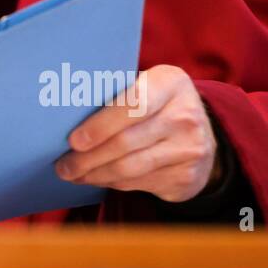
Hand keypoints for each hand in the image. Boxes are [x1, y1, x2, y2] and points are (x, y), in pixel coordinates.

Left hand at [54, 64, 219, 202]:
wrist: (205, 135)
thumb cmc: (159, 104)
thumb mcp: (148, 85)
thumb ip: (117, 92)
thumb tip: (65, 114)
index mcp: (170, 83)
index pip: (133, 105)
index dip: (100, 125)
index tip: (74, 140)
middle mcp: (185, 116)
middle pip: (126, 142)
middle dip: (87, 158)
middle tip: (62, 165)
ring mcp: (189, 150)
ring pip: (129, 168)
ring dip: (94, 174)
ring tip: (72, 174)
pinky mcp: (186, 177)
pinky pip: (138, 183)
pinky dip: (111, 183)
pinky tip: (95, 179)